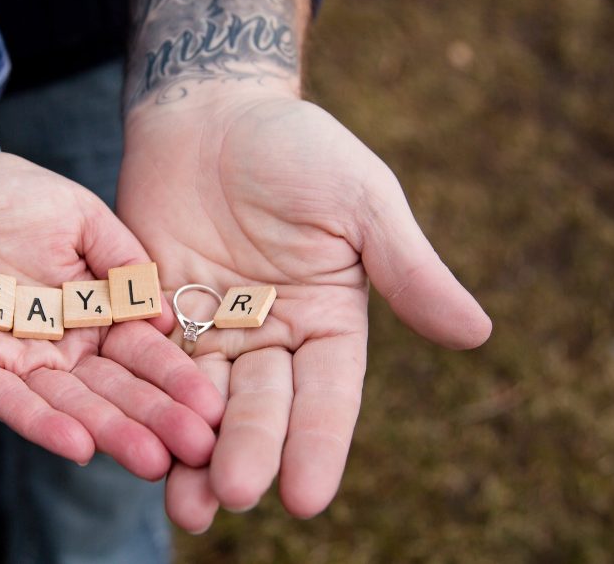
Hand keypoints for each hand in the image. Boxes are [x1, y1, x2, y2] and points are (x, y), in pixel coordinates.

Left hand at [0, 131, 223, 479]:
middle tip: (194, 449)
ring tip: (149, 458)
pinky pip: (4, 400)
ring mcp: (13, 358)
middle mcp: (58, 343)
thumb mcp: (80, 215)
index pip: (139, 353)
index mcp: (90, 311)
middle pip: (110, 389)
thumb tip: (167, 314)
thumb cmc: (7, 191)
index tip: (211, 407)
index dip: (174, 379)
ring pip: (65, 403)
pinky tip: (77, 445)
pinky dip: (40, 422)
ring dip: (106, 431)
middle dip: (153, 419)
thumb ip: (122, 259)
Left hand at [118, 91, 491, 527]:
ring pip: (203, 400)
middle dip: (249, 451)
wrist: (211, 110)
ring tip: (185, 504)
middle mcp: (273, 337)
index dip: (318, 445)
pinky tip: (135, 438)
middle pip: (262, 406)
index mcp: (330, 321)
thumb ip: (407, 267)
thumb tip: (478, 333)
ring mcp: (212, 330)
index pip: (328, 395)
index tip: (307, 497)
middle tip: (233, 495)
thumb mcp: (360, 200)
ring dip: (192, 451)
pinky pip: (150, 363)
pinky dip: (145, 401)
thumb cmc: (297, 147)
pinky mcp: (157, 314)